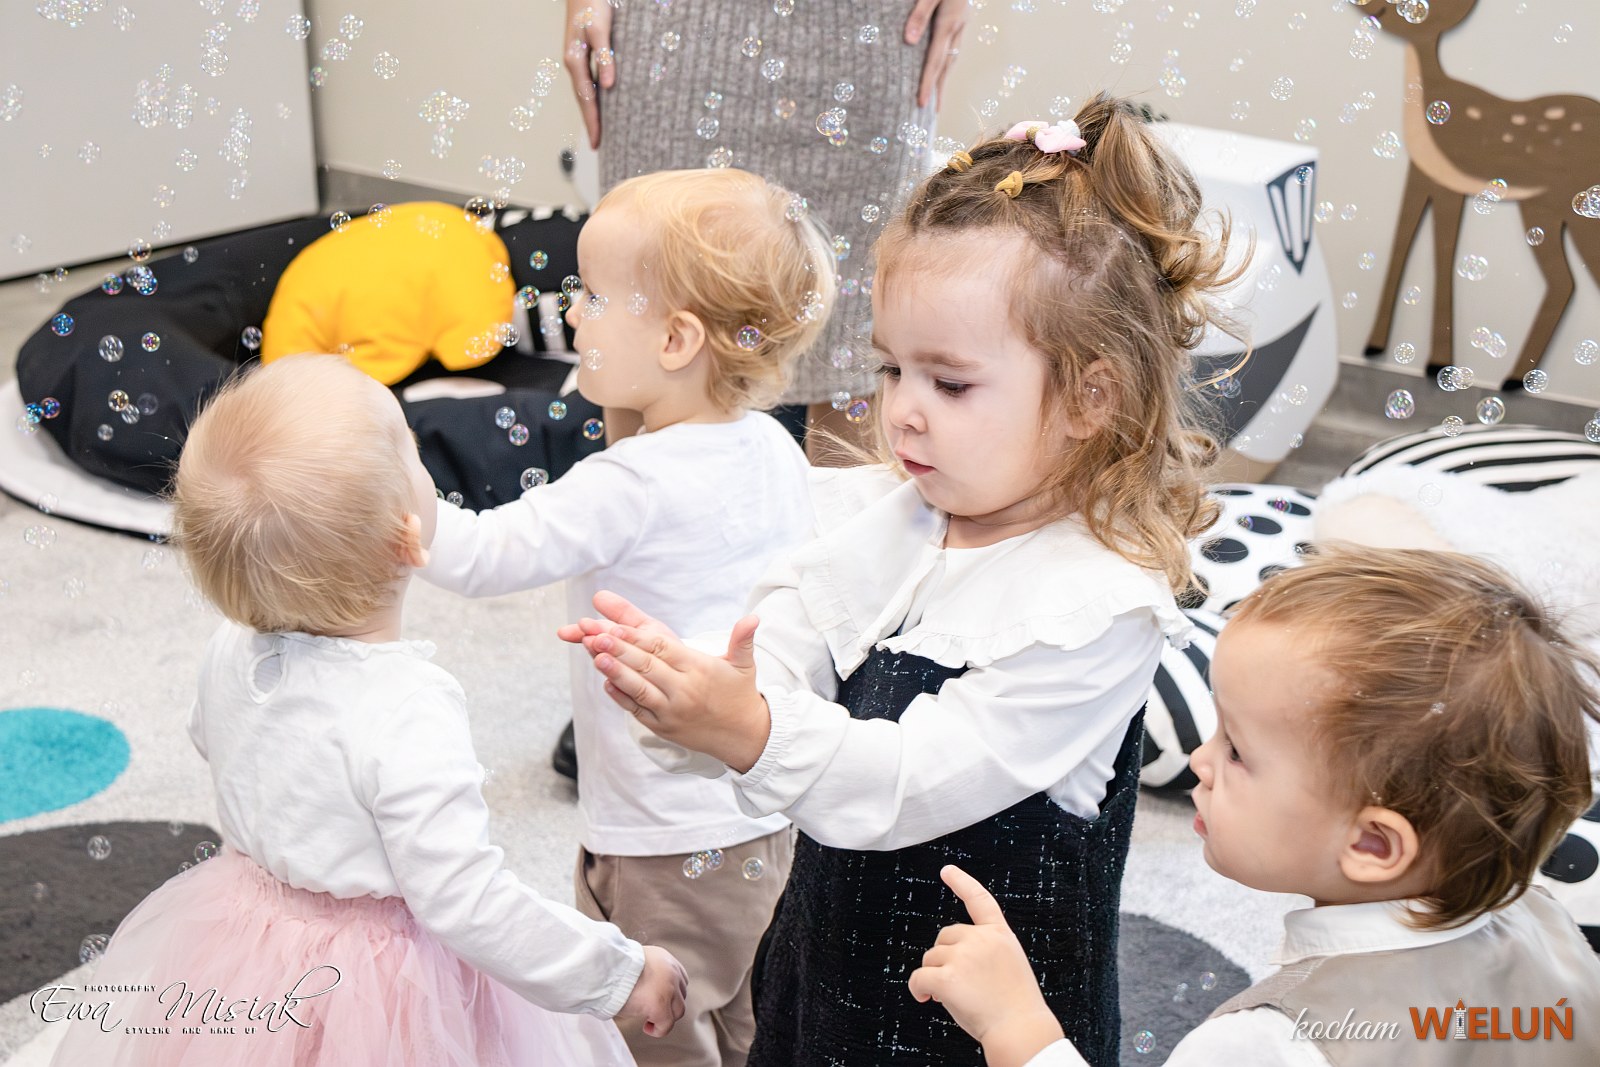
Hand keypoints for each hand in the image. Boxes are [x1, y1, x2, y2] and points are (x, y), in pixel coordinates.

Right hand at [563, 0, 615, 149]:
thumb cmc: (593, 6)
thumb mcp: (601, 30)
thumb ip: (605, 57)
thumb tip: (609, 86)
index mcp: (575, 61)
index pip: (586, 99)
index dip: (592, 122)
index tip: (597, 143)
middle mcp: (573, 63)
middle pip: (583, 99)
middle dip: (591, 122)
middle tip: (598, 145)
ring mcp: (576, 58)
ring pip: (584, 91)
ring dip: (591, 111)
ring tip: (598, 130)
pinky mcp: (582, 52)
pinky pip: (587, 81)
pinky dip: (593, 95)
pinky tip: (600, 100)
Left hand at [572, 591, 770, 771]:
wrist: (743, 737)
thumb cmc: (740, 694)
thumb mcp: (744, 665)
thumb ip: (743, 639)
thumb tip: (753, 618)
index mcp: (699, 670)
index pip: (663, 649)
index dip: (638, 637)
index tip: (616, 626)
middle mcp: (683, 691)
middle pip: (646, 666)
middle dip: (619, 650)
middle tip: (595, 635)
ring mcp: (671, 711)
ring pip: (638, 689)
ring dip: (615, 672)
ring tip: (595, 657)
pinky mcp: (663, 727)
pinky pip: (637, 710)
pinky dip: (621, 697)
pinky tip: (606, 682)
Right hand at [617, 945, 687, 1037]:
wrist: (604, 968)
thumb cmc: (611, 966)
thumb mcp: (634, 962)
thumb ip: (646, 971)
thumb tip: (644, 987)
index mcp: (664, 958)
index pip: (679, 978)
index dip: (669, 993)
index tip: (656, 999)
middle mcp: (671, 971)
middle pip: (680, 995)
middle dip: (668, 1005)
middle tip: (650, 1011)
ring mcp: (668, 988)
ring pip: (677, 1011)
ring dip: (664, 1018)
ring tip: (648, 1020)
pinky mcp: (660, 1005)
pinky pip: (666, 1024)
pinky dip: (659, 1029)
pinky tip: (647, 1027)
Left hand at [905, 0, 968, 110]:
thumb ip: (920, 14)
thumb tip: (909, 41)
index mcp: (950, 22)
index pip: (935, 60)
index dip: (928, 83)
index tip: (922, 104)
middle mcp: (958, 27)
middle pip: (947, 65)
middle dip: (939, 90)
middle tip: (933, 112)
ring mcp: (962, 22)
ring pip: (952, 56)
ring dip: (944, 77)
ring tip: (937, 96)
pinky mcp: (962, 16)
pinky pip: (953, 45)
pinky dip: (947, 61)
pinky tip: (942, 66)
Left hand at [908, 866, 1063, 1066]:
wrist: (1021, 1030)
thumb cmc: (1016, 1007)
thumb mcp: (1009, 966)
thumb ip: (985, 953)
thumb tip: (949, 960)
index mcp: (1000, 935)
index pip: (979, 900)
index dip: (961, 882)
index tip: (947, 871)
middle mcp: (981, 939)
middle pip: (944, 937)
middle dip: (944, 958)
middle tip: (957, 983)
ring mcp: (963, 956)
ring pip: (930, 958)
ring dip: (934, 975)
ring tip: (953, 996)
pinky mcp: (947, 977)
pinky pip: (919, 977)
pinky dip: (918, 988)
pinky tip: (926, 998)